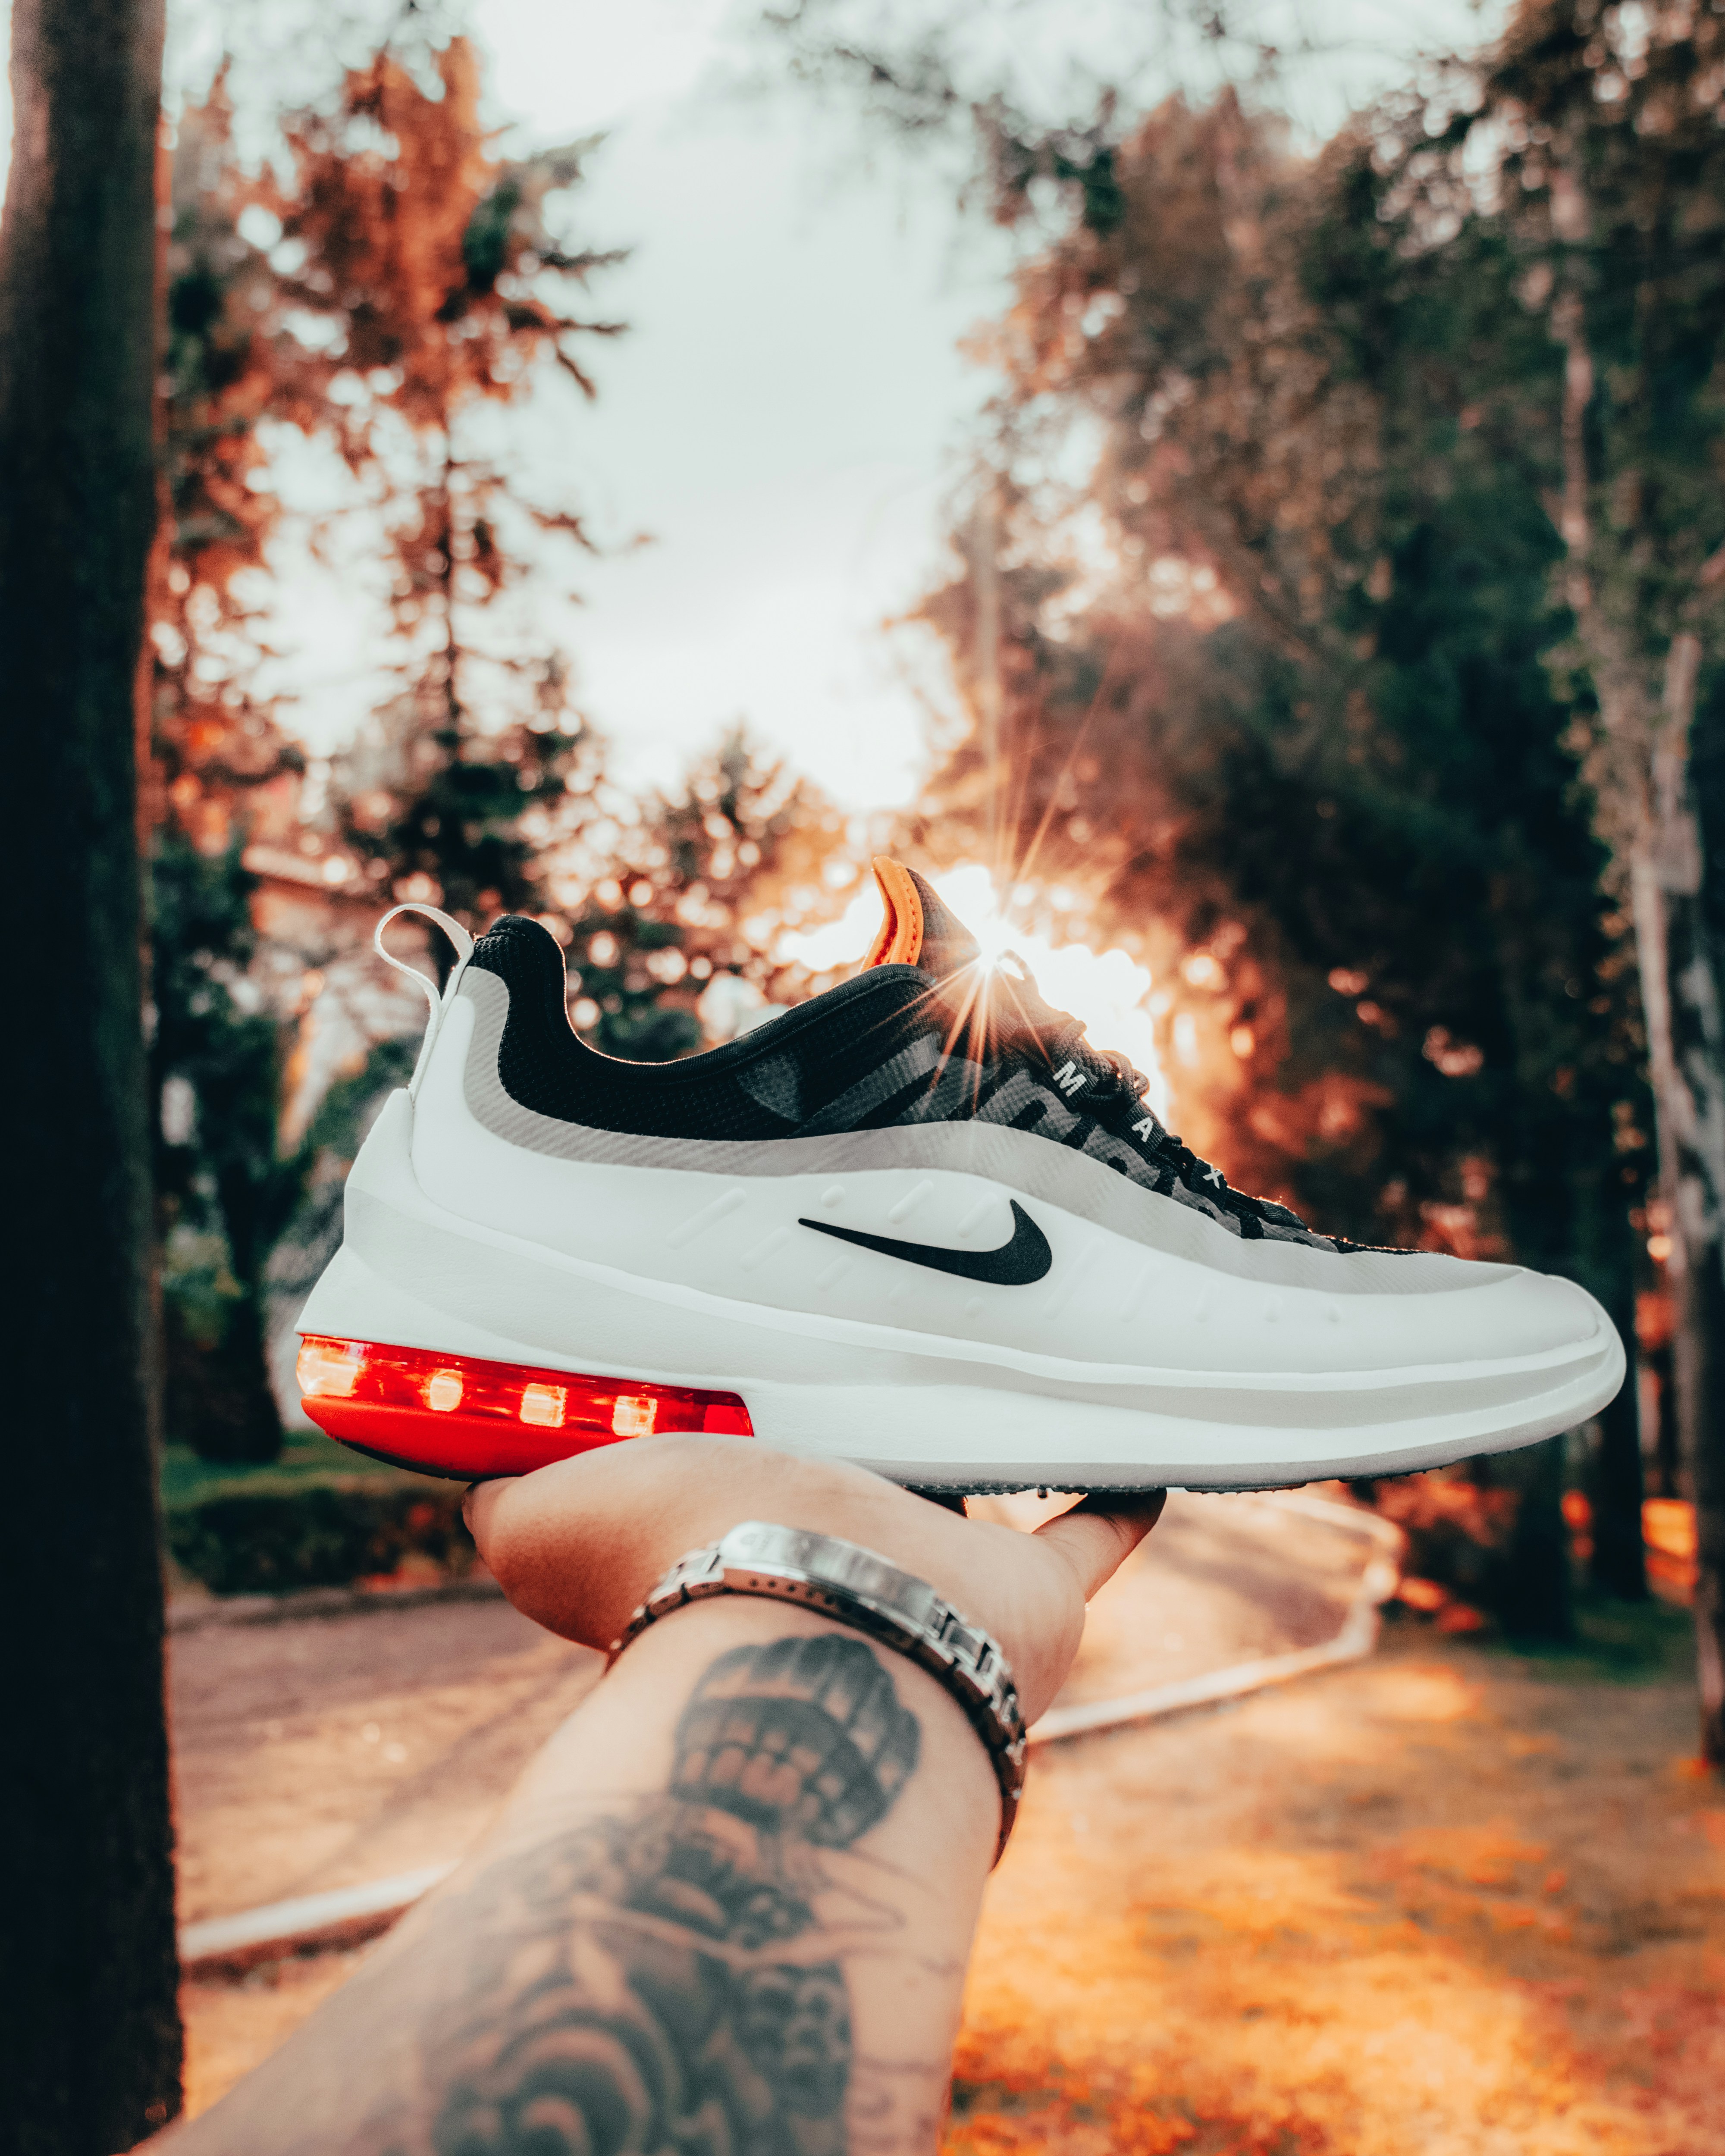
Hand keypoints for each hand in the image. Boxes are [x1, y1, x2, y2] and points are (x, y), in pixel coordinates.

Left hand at [465, 1434, 1164, 1722]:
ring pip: (966, 1521)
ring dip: (975, 1470)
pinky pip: (1087, 1543)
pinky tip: (1137, 1464)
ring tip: (990, 1376)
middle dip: (855, 1451)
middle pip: (857, 1501)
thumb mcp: (544, 1526)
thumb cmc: (679, 1576)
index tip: (737, 1384)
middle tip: (867, 1358)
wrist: (815, 1636)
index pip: (741, 1492)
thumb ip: (508, 1501)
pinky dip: (1115, 1507)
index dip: (734, 1446)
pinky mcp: (1032, 1599)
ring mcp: (939, 1590)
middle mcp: (839, 1573)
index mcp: (741, 1548)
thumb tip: (472, 1488)